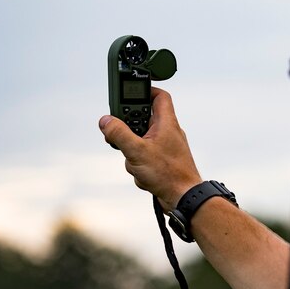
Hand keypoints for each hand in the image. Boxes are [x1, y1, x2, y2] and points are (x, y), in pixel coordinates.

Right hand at [99, 88, 202, 208]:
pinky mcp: (163, 161)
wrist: (183, 198)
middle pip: (144, 120)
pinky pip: (144, 156)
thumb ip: (119, 134)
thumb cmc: (168, 174)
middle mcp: (168, 132)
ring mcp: (166, 147)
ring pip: (141, 141)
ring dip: (132, 152)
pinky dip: (139, 164)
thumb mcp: (136, 151)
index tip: (130, 94)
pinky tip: (142, 174)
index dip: (145, 91)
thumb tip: (106, 121)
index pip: (160, 96)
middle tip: (122, 138)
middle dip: (129, 131)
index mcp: (166, 123)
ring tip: (136, 162)